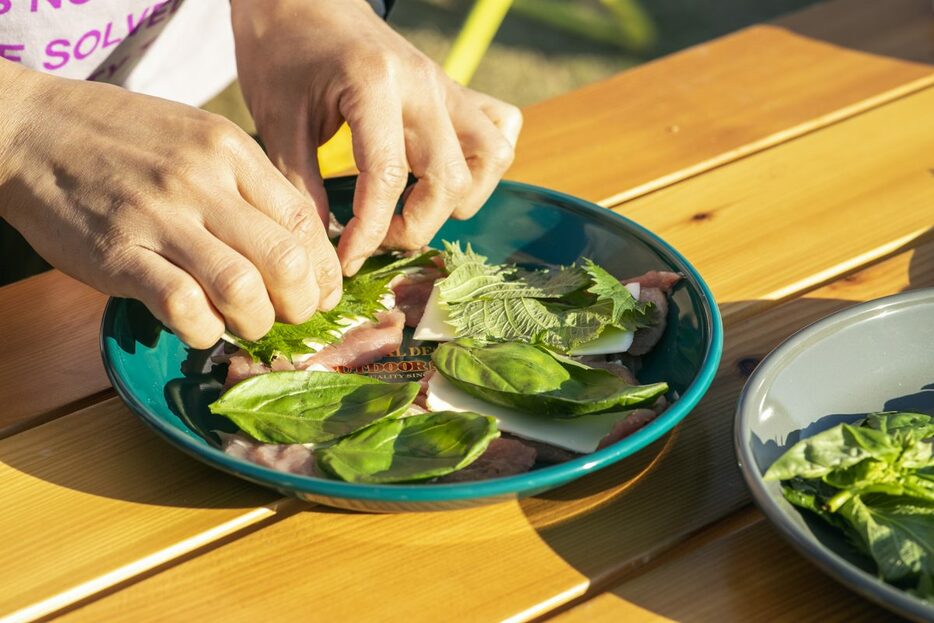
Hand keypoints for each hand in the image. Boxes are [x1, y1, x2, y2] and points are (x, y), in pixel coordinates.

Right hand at [0, 64, 341, 347]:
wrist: (30, 129)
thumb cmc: (123, 138)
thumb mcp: (199, 137)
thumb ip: (249, 183)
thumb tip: (299, 241)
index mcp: (230, 150)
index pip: (304, 219)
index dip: (324, 268)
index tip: (323, 292)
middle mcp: (202, 180)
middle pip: (285, 259)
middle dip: (303, 303)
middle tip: (294, 317)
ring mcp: (158, 216)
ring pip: (241, 287)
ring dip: (257, 321)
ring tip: (250, 325)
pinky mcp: (118, 253)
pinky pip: (182, 306)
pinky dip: (204, 330)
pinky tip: (203, 328)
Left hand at [231, 0, 522, 275]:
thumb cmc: (282, 51)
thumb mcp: (277, 119)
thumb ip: (300, 184)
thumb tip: (321, 246)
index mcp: (373, 83)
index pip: (386, 178)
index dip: (369, 232)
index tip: (346, 257)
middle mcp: (424, 83)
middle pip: (450, 178)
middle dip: (416, 225)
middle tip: (378, 236)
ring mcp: (447, 85)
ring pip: (491, 156)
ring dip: (459, 197)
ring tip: (414, 208)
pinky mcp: (455, 89)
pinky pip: (500, 128)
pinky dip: (482, 163)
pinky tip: (442, 173)